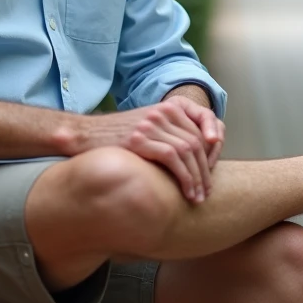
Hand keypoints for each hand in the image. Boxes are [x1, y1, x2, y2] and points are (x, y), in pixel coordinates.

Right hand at [82, 99, 223, 202]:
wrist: (87, 135)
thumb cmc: (120, 137)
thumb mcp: (151, 127)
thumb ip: (174, 133)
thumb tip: (199, 155)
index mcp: (170, 105)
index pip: (206, 121)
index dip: (214, 146)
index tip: (215, 166)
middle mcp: (163, 111)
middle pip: (198, 141)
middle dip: (206, 169)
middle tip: (207, 191)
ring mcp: (151, 124)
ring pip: (188, 151)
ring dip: (197, 178)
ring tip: (198, 197)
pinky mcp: (140, 138)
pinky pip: (173, 158)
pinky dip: (184, 178)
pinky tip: (186, 192)